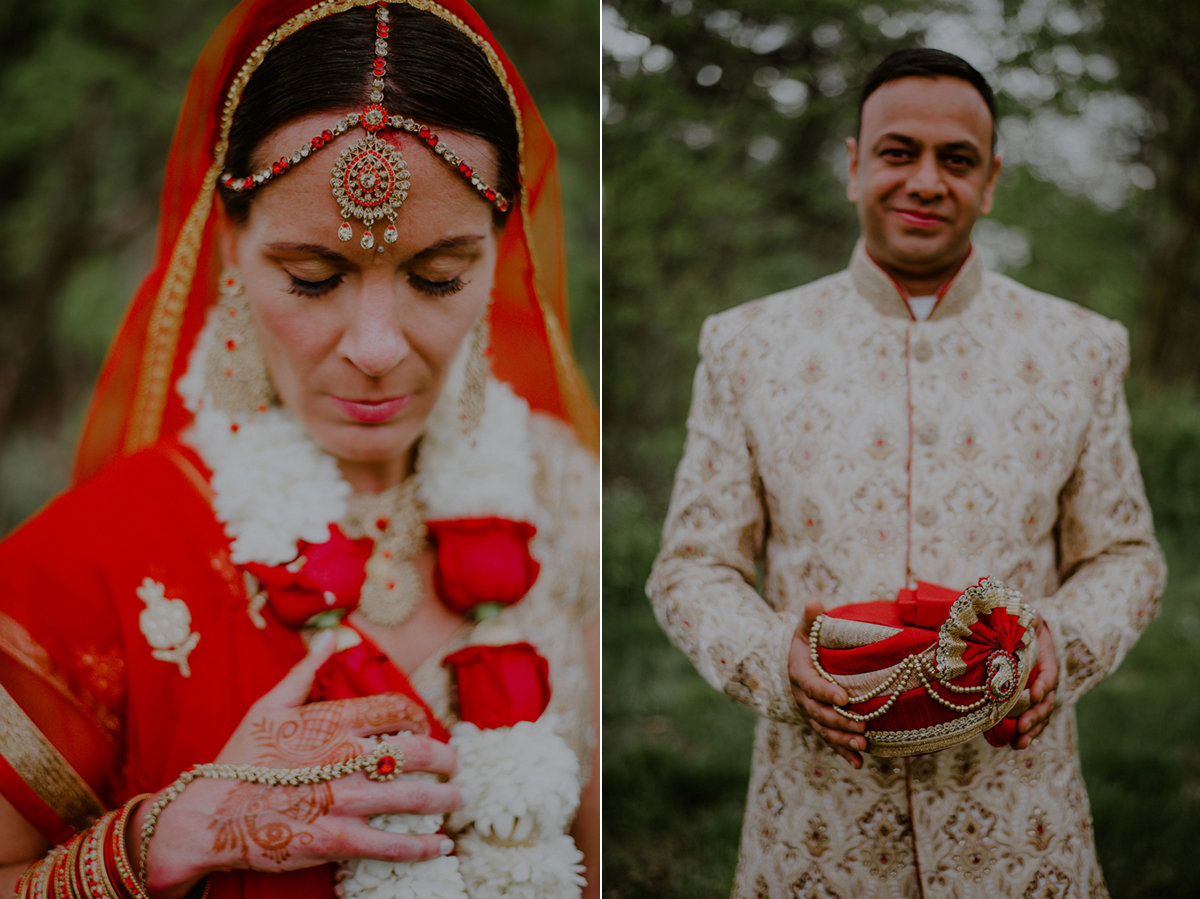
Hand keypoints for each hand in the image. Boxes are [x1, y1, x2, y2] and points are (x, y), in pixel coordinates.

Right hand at [133, 631, 460, 897]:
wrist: (206, 817)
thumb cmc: (238, 760)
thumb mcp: (268, 706)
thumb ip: (306, 671)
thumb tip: (331, 635)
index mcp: (332, 721)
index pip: (398, 710)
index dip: (420, 719)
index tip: (423, 729)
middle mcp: (345, 757)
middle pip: (419, 752)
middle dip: (446, 759)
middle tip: (453, 766)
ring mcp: (344, 800)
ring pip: (415, 796)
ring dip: (445, 799)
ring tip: (456, 799)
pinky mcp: (337, 839)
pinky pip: (393, 843)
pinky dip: (424, 844)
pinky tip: (440, 843)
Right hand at [787, 598, 866, 767]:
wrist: (792, 663)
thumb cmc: (804, 643)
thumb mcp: (804, 628)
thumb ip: (810, 618)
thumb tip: (815, 601)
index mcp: (800, 673)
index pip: (811, 685)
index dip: (825, 693)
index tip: (843, 698)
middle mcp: (802, 697)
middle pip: (818, 713)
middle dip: (839, 722)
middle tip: (861, 727)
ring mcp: (810, 712)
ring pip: (823, 729)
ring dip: (842, 740)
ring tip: (863, 746)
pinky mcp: (819, 722)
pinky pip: (829, 739)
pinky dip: (842, 752)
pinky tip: (858, 763)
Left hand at [1013, 617, 1057, 749]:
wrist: (1018, 627)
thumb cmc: (1019, 620)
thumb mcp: (1024, 615)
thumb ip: (1025, 618)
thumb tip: (1023, 618)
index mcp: (1046, 655)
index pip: (1049, 672)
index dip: (1044, 684)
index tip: (1034, 694)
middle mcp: (1045, 675)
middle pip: (1047, 699)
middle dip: (1036, 715)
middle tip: (1022, 726)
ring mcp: (1038, 689)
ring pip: (1041, 713)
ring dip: (1032, 729)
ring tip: (1020, 743)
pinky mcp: (1027, 700)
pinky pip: (1031, 718)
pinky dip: (1026, 732)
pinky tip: (1016, 743)